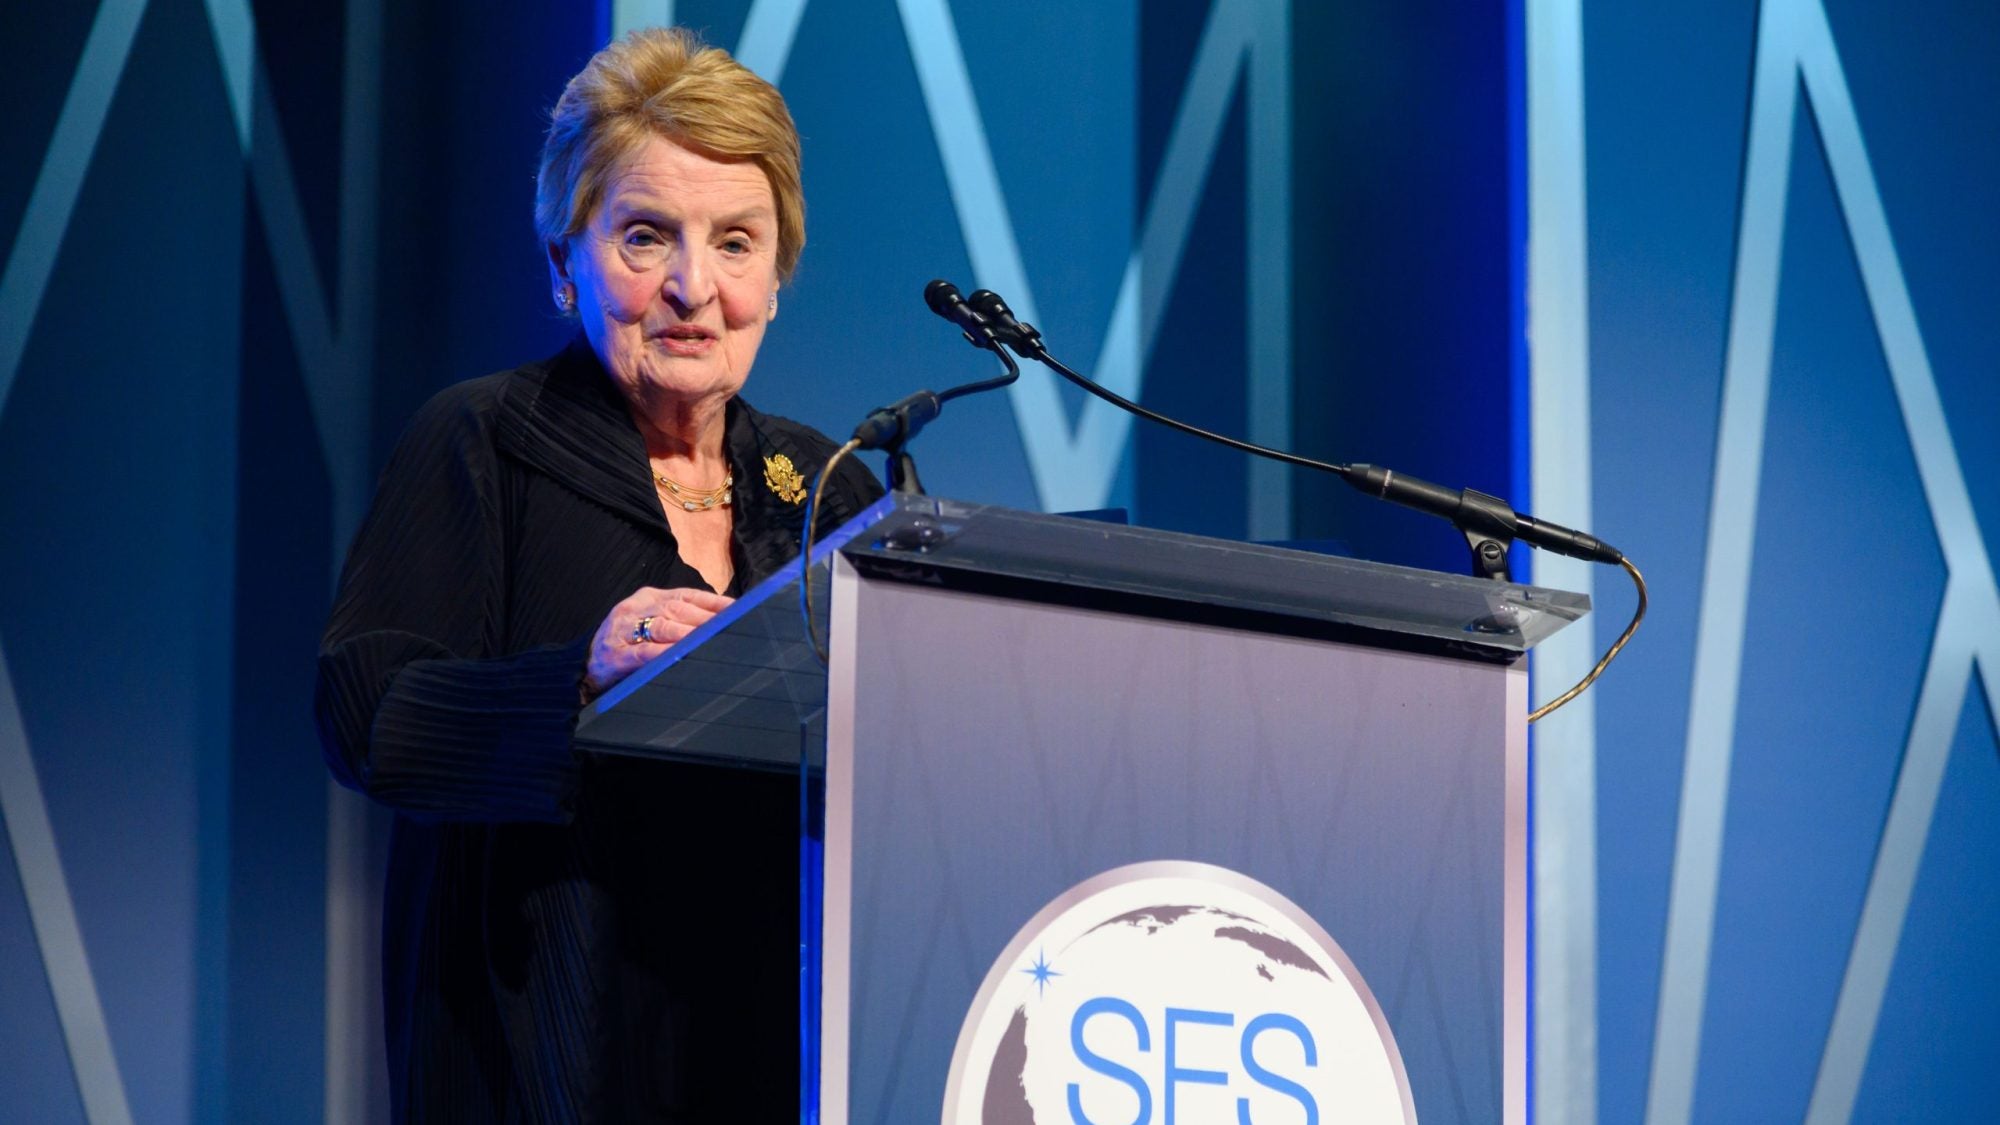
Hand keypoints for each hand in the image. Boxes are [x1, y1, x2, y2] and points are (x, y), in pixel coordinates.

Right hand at [583, 587, 733, 700]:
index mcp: (649, 597)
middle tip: (730, 627)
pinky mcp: (615, 654)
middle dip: (705, 619)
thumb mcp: (652, 624)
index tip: (738, 610)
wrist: (586, 665)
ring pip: (662, 626)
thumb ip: (681, 620)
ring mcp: (623, 630)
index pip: (687, 595)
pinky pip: (643, 651)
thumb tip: (722, 622)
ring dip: (689, 633)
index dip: (713, 602)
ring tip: (710, 639)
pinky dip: (663, 652)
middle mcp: (636, 608)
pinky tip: (679, 655)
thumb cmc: (627, 644)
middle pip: (677, 609)